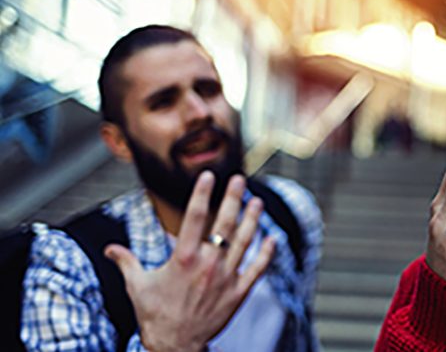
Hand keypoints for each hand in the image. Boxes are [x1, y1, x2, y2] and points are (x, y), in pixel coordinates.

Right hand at [105, 172, 275, 351]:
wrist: (176, 347)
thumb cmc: (155, 315)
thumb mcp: (137, 286)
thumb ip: (127, 262)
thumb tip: (109, 249)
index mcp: (183, 258)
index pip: (195, 217)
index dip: (202, 193)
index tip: (208, 175)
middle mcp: (207, 264)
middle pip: (224, 223)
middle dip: (233, 198)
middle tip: (239, 178)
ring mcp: (226, 277)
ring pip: (244, 241)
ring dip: (252, 219)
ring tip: (257, 201)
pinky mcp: (239, 292)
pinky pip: (257, 268)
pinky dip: (265, 253)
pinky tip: (271, 238)